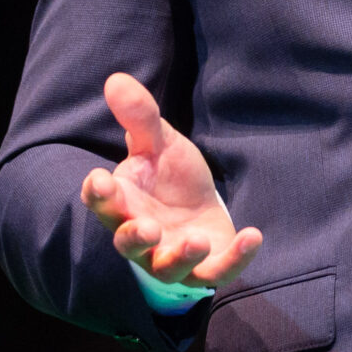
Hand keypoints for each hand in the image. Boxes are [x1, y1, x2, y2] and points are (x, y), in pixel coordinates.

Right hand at [78, 72, 262, 290]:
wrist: (199, 207)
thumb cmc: (169, 177)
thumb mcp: (159, 142)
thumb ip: (140, 117)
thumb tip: (116, 79)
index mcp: (124, 202)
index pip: (103, 202)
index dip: (99, 193)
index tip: (99, 179)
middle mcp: (142, 236)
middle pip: (128, 245)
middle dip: (134, 238)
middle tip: (146, 227)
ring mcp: (172, 257)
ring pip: (167, 268)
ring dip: (181, 257)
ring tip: (198, 239)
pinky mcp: (205, 269)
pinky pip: (217, 272)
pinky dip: (235, 259)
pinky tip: (253, 236)